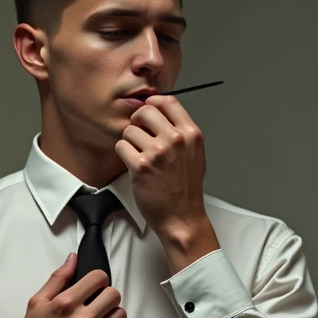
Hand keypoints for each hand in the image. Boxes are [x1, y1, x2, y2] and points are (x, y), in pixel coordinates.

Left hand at [115, 93, 206, 237]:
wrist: (181, 216)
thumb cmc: (186, 189)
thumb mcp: (195, 154)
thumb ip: (182, 133)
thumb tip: (163, 114)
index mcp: (191, 134)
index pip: (169, 102)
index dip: (153, 103)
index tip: (147, 110)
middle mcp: (176, 140)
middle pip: (146, 111)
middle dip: (137, 120)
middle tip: (138, 133)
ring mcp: (158, 152)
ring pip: (130, 130)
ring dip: (130, 141)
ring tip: (139, 155)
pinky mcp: (141, 166)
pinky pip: (121, 146)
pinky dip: (123, 154)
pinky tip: (133, 163)